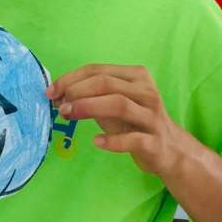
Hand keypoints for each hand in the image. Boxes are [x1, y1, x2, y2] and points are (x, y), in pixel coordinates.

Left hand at [46, 64, 184, 175]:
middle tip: (59, 105)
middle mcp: (146, 91)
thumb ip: (90, 97)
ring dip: (89, 108)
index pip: (97, 70)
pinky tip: (96, 142)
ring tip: (68, 115)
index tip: (51, 91)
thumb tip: (58, 95)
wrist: (170, 151)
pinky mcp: (156, 141)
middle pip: (106, 84)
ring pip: (119, 104)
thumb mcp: (112, 105)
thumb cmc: (135, 123)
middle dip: (77, 92)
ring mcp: (152, 116)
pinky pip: (133, 139)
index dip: (70, 79)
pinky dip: (112, 140)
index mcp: (136, 76)